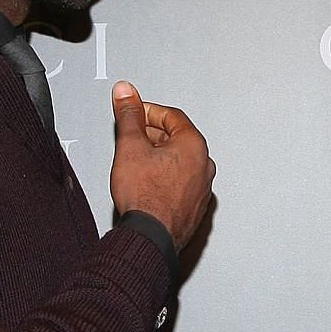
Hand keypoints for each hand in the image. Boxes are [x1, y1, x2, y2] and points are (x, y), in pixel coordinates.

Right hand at [110, 81, 214, 248]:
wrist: (150, 237)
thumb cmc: (146, 198)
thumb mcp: (130, 146)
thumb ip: (129, 116)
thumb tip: (125, 93)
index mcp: (194, 145)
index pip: (171, 116)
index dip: (148, 112)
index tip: (135, 112)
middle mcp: (204, 166)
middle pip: (177, 139)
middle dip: (152, 135)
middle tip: (132, 137)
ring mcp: (202, 189)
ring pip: (179, 163)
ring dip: (158, 158)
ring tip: (136, 164)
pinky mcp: (194, 208)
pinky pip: (180, 183)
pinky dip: (165, 178)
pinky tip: (147, 186)